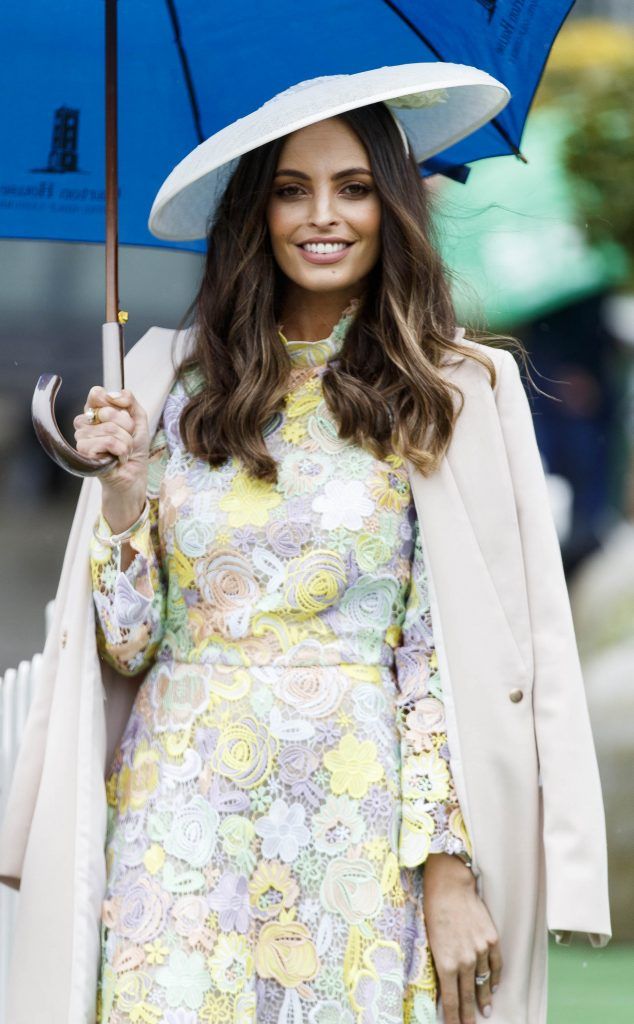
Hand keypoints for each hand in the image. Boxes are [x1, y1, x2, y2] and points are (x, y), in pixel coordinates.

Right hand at [74, 386, 149, 530]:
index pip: (96, 393)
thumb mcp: (138, 419)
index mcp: (95, 412)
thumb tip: (116, 394)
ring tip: (123, 452)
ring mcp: (82, 438)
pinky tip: (118, 459)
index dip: (113, 401)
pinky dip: (122, 451)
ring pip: (111, 429)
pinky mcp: (84, 453)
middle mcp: (85, 424)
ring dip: (126, 443)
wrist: (134, 474)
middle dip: (127, 428)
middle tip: (126, 439)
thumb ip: (130, 401)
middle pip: (108, 412)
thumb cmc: (134, 448)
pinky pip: (109, 442)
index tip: (124, 414)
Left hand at [423, 852, 501, 1022]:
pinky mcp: (491, 939)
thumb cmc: (434, 912)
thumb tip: (445, 987)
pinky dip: (495, 977)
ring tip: (484, 1010)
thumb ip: (439, 966)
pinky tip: (493, 986)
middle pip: (469, 996)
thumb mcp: (430, 942)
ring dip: (484, 998)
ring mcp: (480, 950)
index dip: (454, 1018)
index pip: (451, 1000)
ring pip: (483, 982)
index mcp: (446, 963)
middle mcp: (465, 960)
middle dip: (469, 1015)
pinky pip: (496, 965)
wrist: (450, 887)